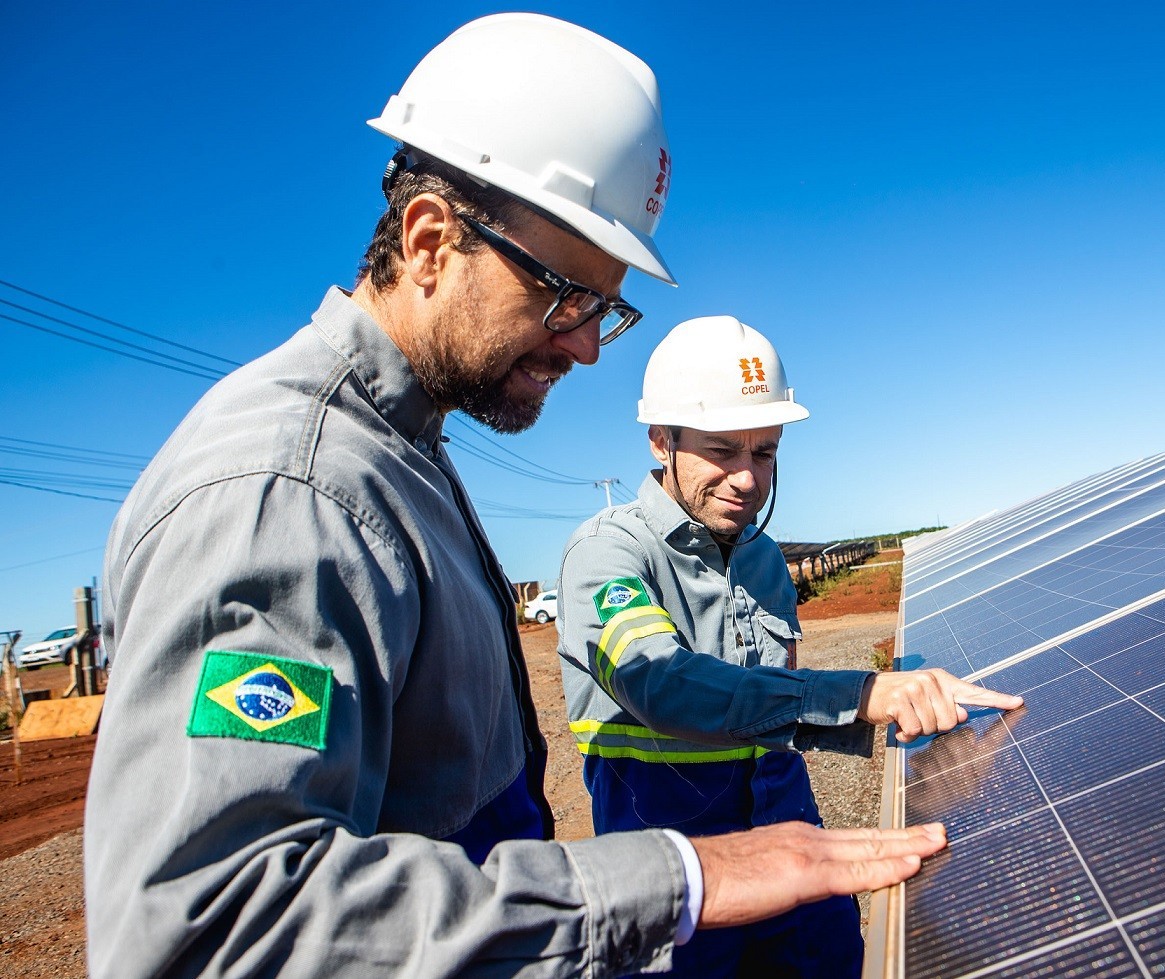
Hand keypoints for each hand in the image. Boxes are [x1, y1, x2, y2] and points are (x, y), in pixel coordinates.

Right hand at [691, 822, 946, 927]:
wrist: (691, 874)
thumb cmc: (717, 877)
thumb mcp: (761, 869)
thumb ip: (788, 871)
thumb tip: (800, 883)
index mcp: (797, 838)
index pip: (851, 839)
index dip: (884, 839)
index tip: (910, 839)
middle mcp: (807, 837)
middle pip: (867, 838)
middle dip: (906, 836)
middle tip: (939, 833)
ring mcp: (807, 852)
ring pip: (868, 849)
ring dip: (906, 847)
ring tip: (936, 843)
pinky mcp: (804, 873)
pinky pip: (854, 873)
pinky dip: (885, 868)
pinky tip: (909, 865)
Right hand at [858, 669, 1022, 742]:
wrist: (867, 692)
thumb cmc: (901, 699)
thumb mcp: (925, 699)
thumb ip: (947, 707)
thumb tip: (961, 715)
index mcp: (942, 680)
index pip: (973, 692)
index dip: (997, 699)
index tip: (1018, 702)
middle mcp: (931, 680)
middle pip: (951, 721)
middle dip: (935, 727)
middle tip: (918, 718)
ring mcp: (915, 688)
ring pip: (932, 727)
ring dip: (918, 731)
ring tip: (906, 719)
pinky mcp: (899, 699)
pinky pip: (914, 729)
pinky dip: (905, 734)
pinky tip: (898, 725)